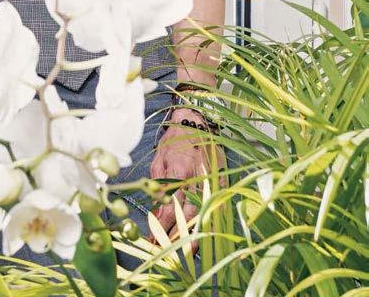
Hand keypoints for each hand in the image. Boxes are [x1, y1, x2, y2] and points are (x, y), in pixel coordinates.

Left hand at [148, 115, 224, 253]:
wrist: (196, 121)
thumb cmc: (175, 140)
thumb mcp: (159, 158)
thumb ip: (157, 183)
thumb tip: (156, 208)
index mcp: (178, 172)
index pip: (170, 208)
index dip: (161, 226)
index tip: (153, 238)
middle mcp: (197, 179)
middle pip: (188, 216)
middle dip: (176, 236)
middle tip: (166, 251)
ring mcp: (211, 181)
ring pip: (204, 214)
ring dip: (194, 234)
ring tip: (184, 252)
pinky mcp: (220, 182)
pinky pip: (216, 207)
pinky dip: (210, 222)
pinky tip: (204, 234)